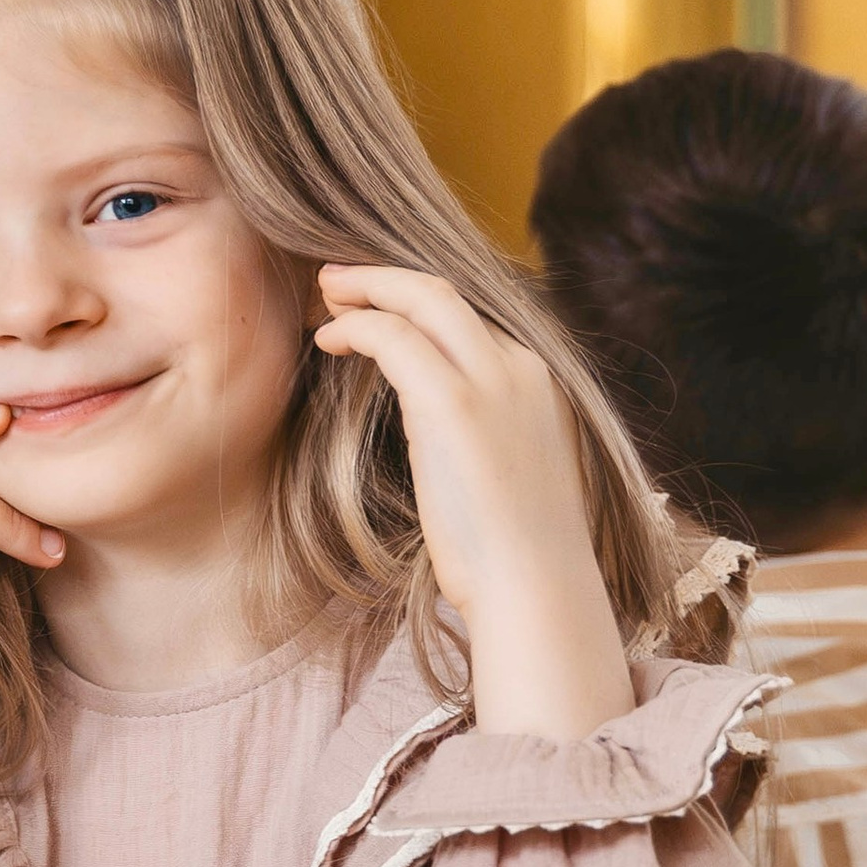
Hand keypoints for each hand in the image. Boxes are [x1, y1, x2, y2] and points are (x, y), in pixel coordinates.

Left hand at [314, 265, 632, 737]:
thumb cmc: (517, 559)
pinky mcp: (453, 403)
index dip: (419, 306)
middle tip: (340, 280)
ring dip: (367, 290)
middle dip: (388, 277)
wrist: (536, 589)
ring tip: (325, 296)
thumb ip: (487, 442)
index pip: (474, 320)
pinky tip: (329, 339)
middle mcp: (523, 368)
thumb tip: (450, 443)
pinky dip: (357, 327)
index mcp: (541, 385)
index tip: (381, 307)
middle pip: (448, 293)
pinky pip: (394, 337)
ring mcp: (493, 381)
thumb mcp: (513, 481)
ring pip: (422, 299)